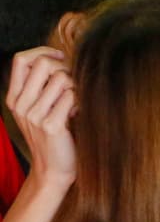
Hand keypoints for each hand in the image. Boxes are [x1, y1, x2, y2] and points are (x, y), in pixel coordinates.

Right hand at [6, 47, 75, 187]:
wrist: (53, 170)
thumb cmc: (54, 137)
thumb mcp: (40, 110)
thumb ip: (42, 87)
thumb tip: (60, 59)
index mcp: (15, 98)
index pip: (21, 60)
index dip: (43, 52)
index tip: (60, 57)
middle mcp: (21, 105)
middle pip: (43, 64)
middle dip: (64, 67)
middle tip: (74, 83)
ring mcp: (34, 115)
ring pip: (61, 78)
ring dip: (76, 86)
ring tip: (77, 102)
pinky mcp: (51, 125)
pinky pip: (72, 96)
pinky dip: (81, 101)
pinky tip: (80, 113)